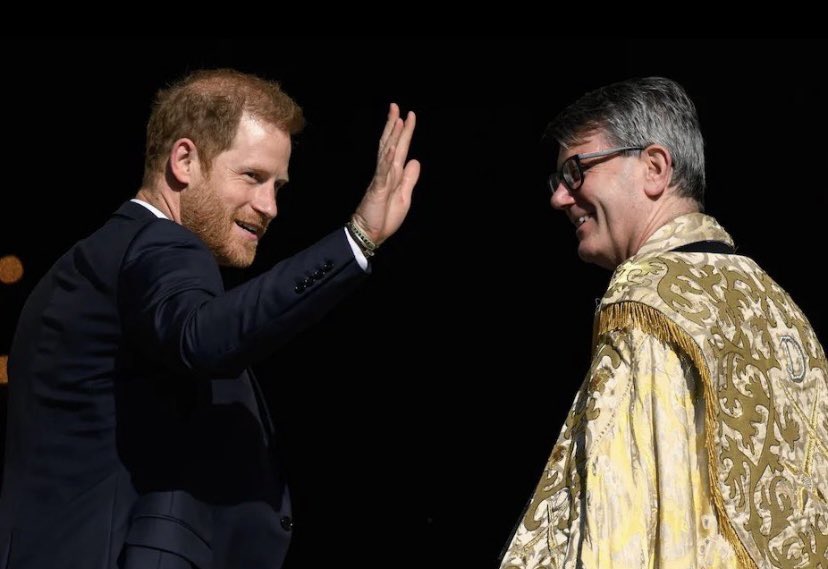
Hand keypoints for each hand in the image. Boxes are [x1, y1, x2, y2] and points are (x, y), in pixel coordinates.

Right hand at [352, 103, 420, 245]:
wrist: (371, 234)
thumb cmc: (384, 217)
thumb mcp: (404, 197)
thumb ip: (409, 179)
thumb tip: (415, 160)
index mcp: (393, 174)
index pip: (400, 148)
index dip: (404, 132)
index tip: (409, 115)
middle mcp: (386, 173)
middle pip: (391, 144)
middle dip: (394, 125)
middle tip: (396, 106)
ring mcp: (381, 180)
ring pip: (387, 153)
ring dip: (393, 136)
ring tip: (397, 120)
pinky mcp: (378, 189)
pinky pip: (383, 172)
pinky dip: (387, 159)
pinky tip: (392, 147)